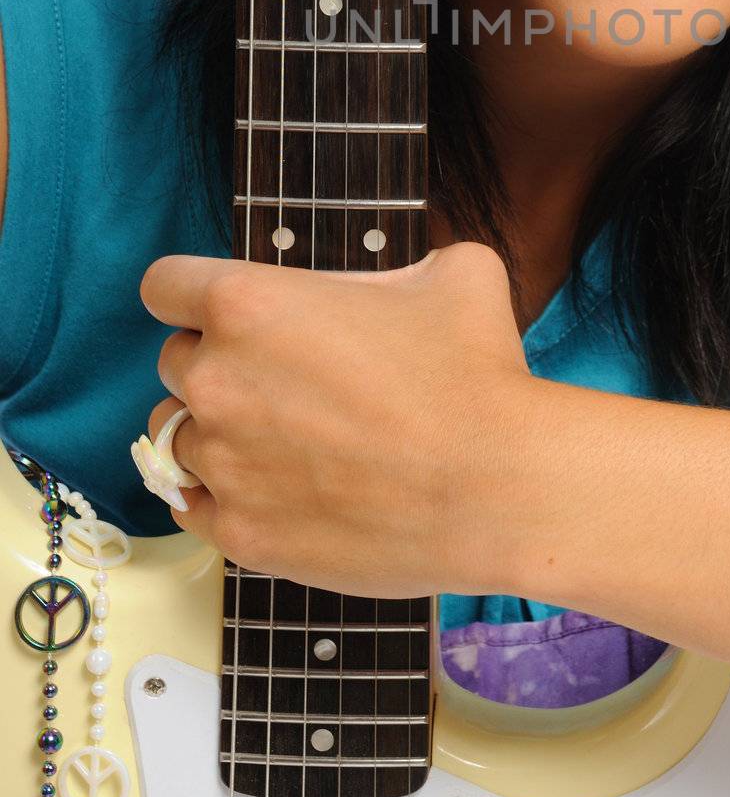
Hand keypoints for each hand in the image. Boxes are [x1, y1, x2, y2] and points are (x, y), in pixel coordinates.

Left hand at [139, 241, 535, 597]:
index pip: (164, 285)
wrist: (498, 485)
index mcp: (249, 303)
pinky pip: (193, 506)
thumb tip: (406, 279)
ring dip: (218, 433)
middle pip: (173, 363)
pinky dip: (224, 495)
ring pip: (178, 437)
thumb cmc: (475, 372)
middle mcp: (218, 379)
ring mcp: (223, 462)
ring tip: (286, 441)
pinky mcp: (241, 533)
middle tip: (285, 381)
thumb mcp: (454, 272)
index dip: (192, 295)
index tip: (221, 313)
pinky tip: (273, 486)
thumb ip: (401, 263)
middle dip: (219, 364)